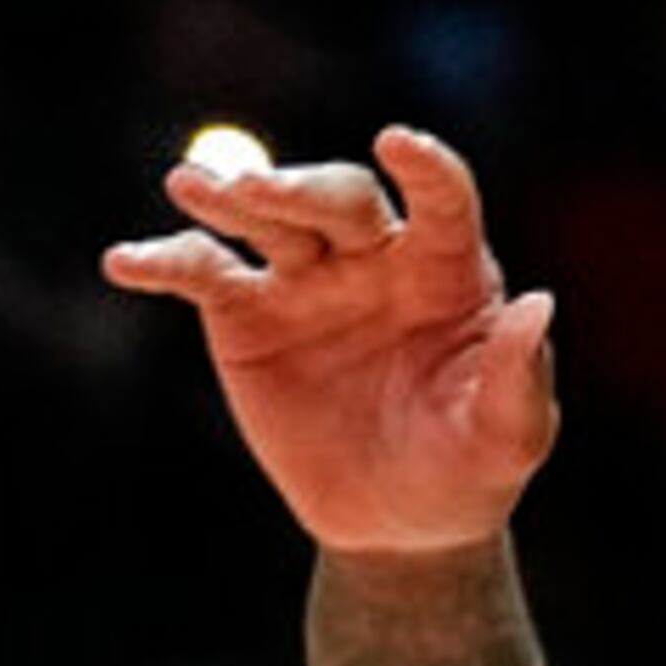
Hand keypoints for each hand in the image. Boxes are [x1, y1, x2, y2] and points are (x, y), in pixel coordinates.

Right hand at [100, 129, 555, 553]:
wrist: (401, 523)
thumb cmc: (469, 465)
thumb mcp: (509, 434)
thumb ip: (520, 373)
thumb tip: (539, 304)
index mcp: (448, 268)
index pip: (441, 198)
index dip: (427, 166)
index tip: (400, 142)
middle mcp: (377, 257)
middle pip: (341, 200)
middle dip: (303, 189)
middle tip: (261, 192)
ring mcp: (309, 282)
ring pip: (270, 222)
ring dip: (232, 197)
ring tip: (191, 184)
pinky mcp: (249, 320)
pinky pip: (205, 278)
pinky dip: (166, 263)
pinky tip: (126, 260)